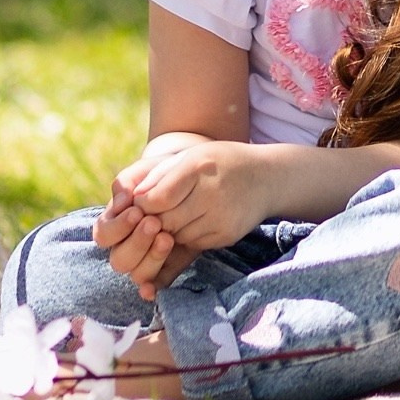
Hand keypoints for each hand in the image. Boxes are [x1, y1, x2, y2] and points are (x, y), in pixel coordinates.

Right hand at [94, 133, 211, 300]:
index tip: (137, 211)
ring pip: (137, 274)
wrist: (198, 179)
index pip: (104, 234)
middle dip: (136, 243)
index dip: (118, 227)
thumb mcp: (148, 169)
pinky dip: (153, 288)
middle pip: (119, 259)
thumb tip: (122, 199)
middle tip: (155, 224)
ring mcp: (147, 257)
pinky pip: (157, 283)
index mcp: (117, 222)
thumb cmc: (165, 172)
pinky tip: (152, 290)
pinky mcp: (169, 264)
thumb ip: (129, 180)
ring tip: (168, 238)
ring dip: (149, 260)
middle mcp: (128, 244)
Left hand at [119, 141, 274, 295]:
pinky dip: (186, 236)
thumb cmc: (220, 162)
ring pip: (176, 236)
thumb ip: (159, 175)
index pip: (156, 199)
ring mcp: (221, 218)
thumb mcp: (191, 156)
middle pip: (165, 221)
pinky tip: (194, 221)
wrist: (266, 178)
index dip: (144, 204)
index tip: (144, 201)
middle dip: (154, 220)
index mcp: (198, 167)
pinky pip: (193, 244)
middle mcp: (212, 194)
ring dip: (169, 230)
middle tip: (155, 213)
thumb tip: (132, 199)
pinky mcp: (227, 236)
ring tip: (176, 215)